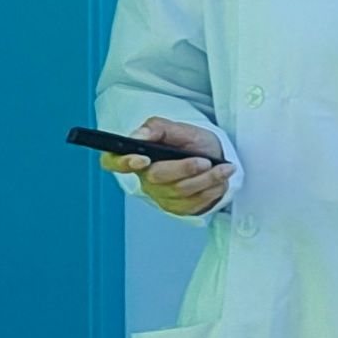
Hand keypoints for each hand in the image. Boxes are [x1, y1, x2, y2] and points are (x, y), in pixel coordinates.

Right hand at [96, 116, 232, 217]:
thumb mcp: (179, 129)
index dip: (122, 162)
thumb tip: (137, 136)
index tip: (142, 159)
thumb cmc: (193, 143)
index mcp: (138, 156)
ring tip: (223, 168)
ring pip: (181, 191)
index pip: (113, 162)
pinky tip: (220, 180)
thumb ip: (157, 128)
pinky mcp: (177, 208)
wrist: (216, 159)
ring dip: (206, 179)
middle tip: (205, 161)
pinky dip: (211, 189)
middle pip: (157, 178)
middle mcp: (145, 179)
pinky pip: (193, 203)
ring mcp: (161, 196)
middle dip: (185, 169)